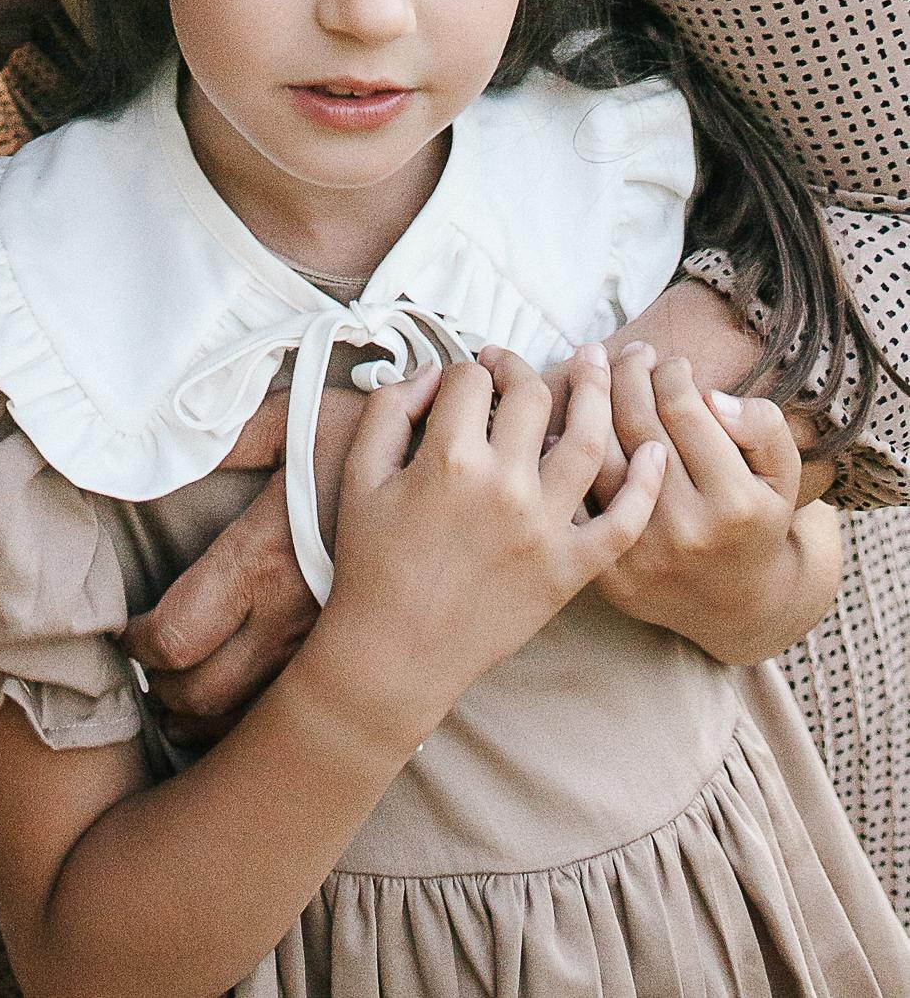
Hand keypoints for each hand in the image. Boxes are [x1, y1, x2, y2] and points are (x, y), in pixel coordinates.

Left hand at [124, 391, 364, 741]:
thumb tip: (165, 451)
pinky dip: (261, 724)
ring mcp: (327, 647)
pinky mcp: (358, 658)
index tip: (128, 633)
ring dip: (207, 720)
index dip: (138, 645)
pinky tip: (246, 704)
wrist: (459, 471)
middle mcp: (289, 618)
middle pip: (201, 697)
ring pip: (250, 723)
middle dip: (164, 694)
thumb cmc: (366, 436)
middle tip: (151, 673)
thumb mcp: (292, 418)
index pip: (174, 637)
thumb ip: (224, 436)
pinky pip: (300, 717)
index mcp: (260, 558)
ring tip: (187, 698)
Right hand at [319, 346, 665, 746]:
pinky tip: (655, 449)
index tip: (457, 384)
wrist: (397, 653)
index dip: (461, 371)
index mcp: (449, 459)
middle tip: (509, 366)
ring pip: (589, 441)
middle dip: (519, 367)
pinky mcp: (570, 570)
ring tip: (598, 362)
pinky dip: (645, 485)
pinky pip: (622, 523)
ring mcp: (545, 530)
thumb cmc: (371, 565)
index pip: (470, 381)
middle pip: (532, 395)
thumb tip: (430, 375)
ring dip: (599, 392)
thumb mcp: (360, 474)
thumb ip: (389, 409)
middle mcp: (506, 487)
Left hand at [588, 341, 840, 663]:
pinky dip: (564, 452)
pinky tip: (566, 419)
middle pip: (637, 423)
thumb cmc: (756, 519)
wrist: (736, 605)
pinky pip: (576, 496)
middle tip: (631, 353)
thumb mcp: (782, 476)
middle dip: (628, 372)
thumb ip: (765, 428)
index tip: (670, 362)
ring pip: (600, 453)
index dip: (670, 372)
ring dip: (590, 399)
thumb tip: (712, 398)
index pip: (684, 409)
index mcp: (734, 504)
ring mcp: (643, 553)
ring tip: (597, 368)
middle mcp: (686, 529)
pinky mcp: (608, 571)